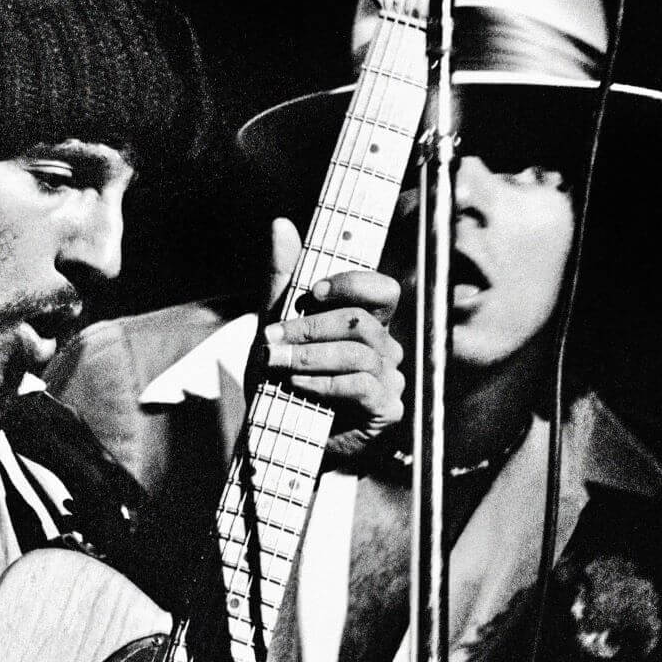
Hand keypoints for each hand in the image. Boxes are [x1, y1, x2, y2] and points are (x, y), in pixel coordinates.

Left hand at [261, 217, 404, 456]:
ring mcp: (390, 380)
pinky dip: (323, 382)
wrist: (276, 438)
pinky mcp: (386, 411)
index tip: (310, 292)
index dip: (350, 284)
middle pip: (361, 321)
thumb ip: (281, 278)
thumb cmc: (281, 381)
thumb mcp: (273, 324)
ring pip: (358, 352)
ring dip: (307, 356)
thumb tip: (282, 223)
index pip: (380, 289)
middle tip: (271, 338)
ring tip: (275, 362)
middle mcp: (385, 348)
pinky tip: (297, 385)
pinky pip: (361, 385)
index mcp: (366, 322)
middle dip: (309, 327)